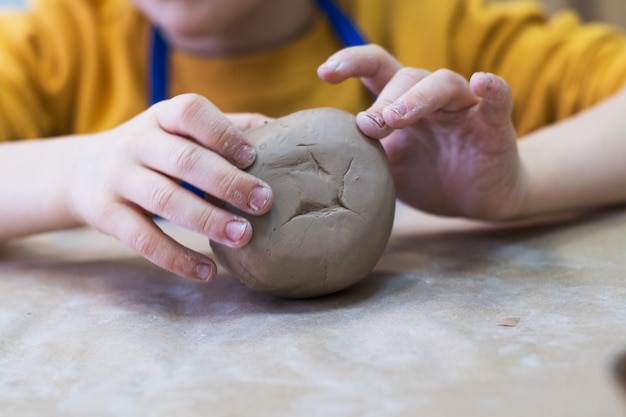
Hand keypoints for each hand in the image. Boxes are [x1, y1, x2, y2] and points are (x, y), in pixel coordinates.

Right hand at [68, 94, 272, 280]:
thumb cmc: (154, 150)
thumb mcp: (179, 130)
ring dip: (207, 220)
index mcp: (161, 117)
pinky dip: (176, 258)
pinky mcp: (107, 215)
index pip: (191, 113)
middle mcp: (137, 142)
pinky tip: (207, 273)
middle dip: (227, 182)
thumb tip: (283, 131)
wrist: (83, 172)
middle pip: (184, 159)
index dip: (222, 133)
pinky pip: (143, 239)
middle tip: (263, 203)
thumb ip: (227, 127)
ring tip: (243, 236)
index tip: (254, 157)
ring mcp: (118, 178)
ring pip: (165, 199)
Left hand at [319, 45, 526, 219]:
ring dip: (417, 97)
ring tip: (395, 118)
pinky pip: (499, 100)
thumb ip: (359, 157)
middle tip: (367, 125)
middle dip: (384, 99)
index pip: (377, 70)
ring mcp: (464, 110)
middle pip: (407, 76)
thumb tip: (314, 156)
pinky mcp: (495, 127)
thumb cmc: (429, 177)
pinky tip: (483, 82)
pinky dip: (493, 89)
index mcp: (403, 105)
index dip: (352, 63)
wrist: (477, 200)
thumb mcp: (386, 169)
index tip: (324, 73)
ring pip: (444, 83)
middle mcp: (433, 100)